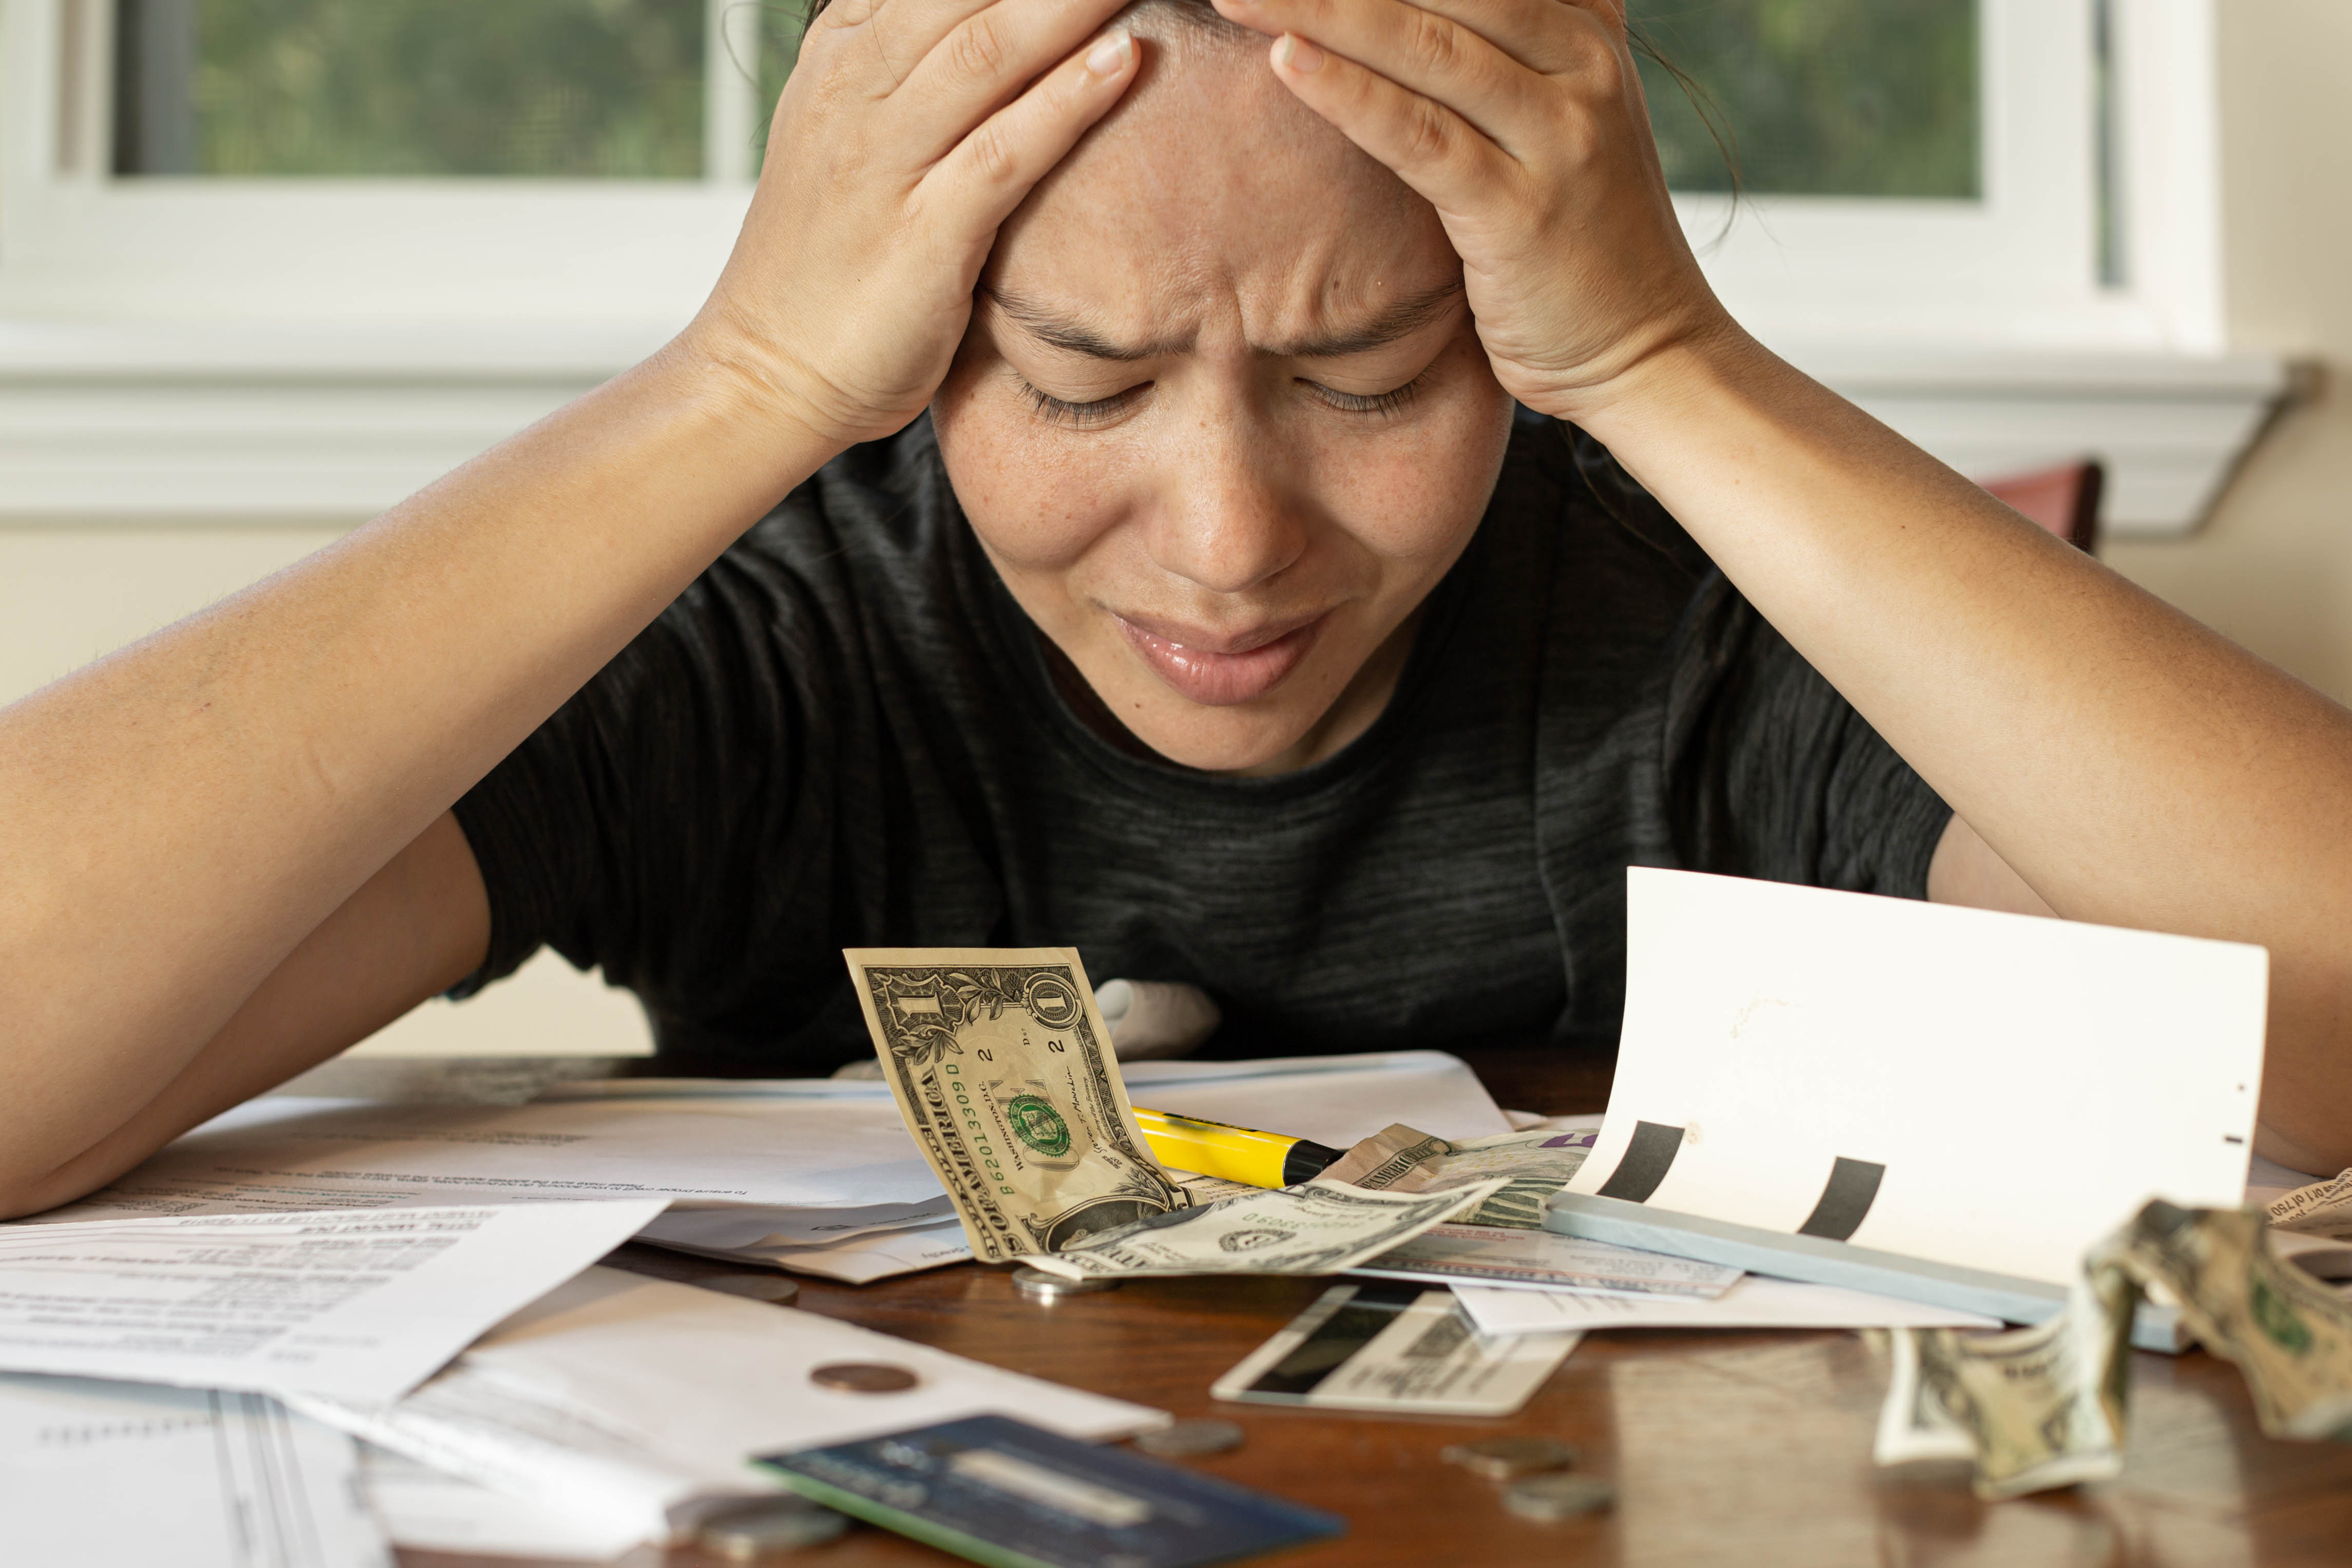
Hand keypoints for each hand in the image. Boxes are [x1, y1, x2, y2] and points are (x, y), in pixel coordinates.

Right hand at [689, 0, 1139, 449]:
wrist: (768, 371)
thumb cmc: (829, 257)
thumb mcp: (854, 132)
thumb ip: (911, 67)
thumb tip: (987, 22)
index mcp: (845, 54)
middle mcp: (858, 88)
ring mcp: (886, 159)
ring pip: (988, 46)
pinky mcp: (923, 234)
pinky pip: (1004, 150)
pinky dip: (1067, 99)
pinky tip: (1124, 59)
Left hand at [1209, 0, 1737, 422]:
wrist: (1649, 353)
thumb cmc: (1584, 242)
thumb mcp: (1565, 121)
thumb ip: (1515, 57)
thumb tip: (1415, 26)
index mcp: (1588, 31)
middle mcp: (1583, 64)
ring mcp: (1558, 135)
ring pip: (1423, 44)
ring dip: (1318, 11)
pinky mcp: (1518, 210)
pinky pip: (1418, 134)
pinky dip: (1347, 91)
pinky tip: (1285, 59)